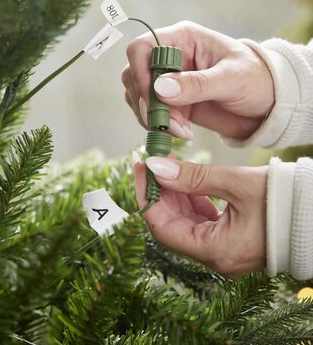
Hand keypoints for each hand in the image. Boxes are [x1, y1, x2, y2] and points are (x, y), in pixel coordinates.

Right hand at [122, 21, 274, 140]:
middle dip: (145, 102)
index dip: (140, 73)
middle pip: (134, 74)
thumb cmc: (258, 78)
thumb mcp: (232, 79)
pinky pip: (152, 114)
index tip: (153, 100)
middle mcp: (171, 57)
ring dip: (152, 117)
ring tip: (180, 132)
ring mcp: (169, 81)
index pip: (142, 48)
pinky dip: (160, 126)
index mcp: (183, 39)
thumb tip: (160, 89)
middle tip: (165, 124)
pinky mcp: (173, 103)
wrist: (271, 103)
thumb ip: (197, 84)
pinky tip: (184, 134)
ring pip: (138, 96)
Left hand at [133, 153, 267, 277]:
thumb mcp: (234, 183)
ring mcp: (224, 251)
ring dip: (174, 196)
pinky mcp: (231, 241)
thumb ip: (193, 177)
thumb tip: (156, 168)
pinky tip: (187, 181)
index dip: (146, 198)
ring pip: (185, 224)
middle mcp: (216, 258)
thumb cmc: (282, 199)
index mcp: (216, 251)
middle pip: (172, 227)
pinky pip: (201, 223)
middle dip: (158, 194)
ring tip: (166, 167)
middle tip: (150, 163)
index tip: (140, 169)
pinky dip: (191, 201)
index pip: (163, 228)